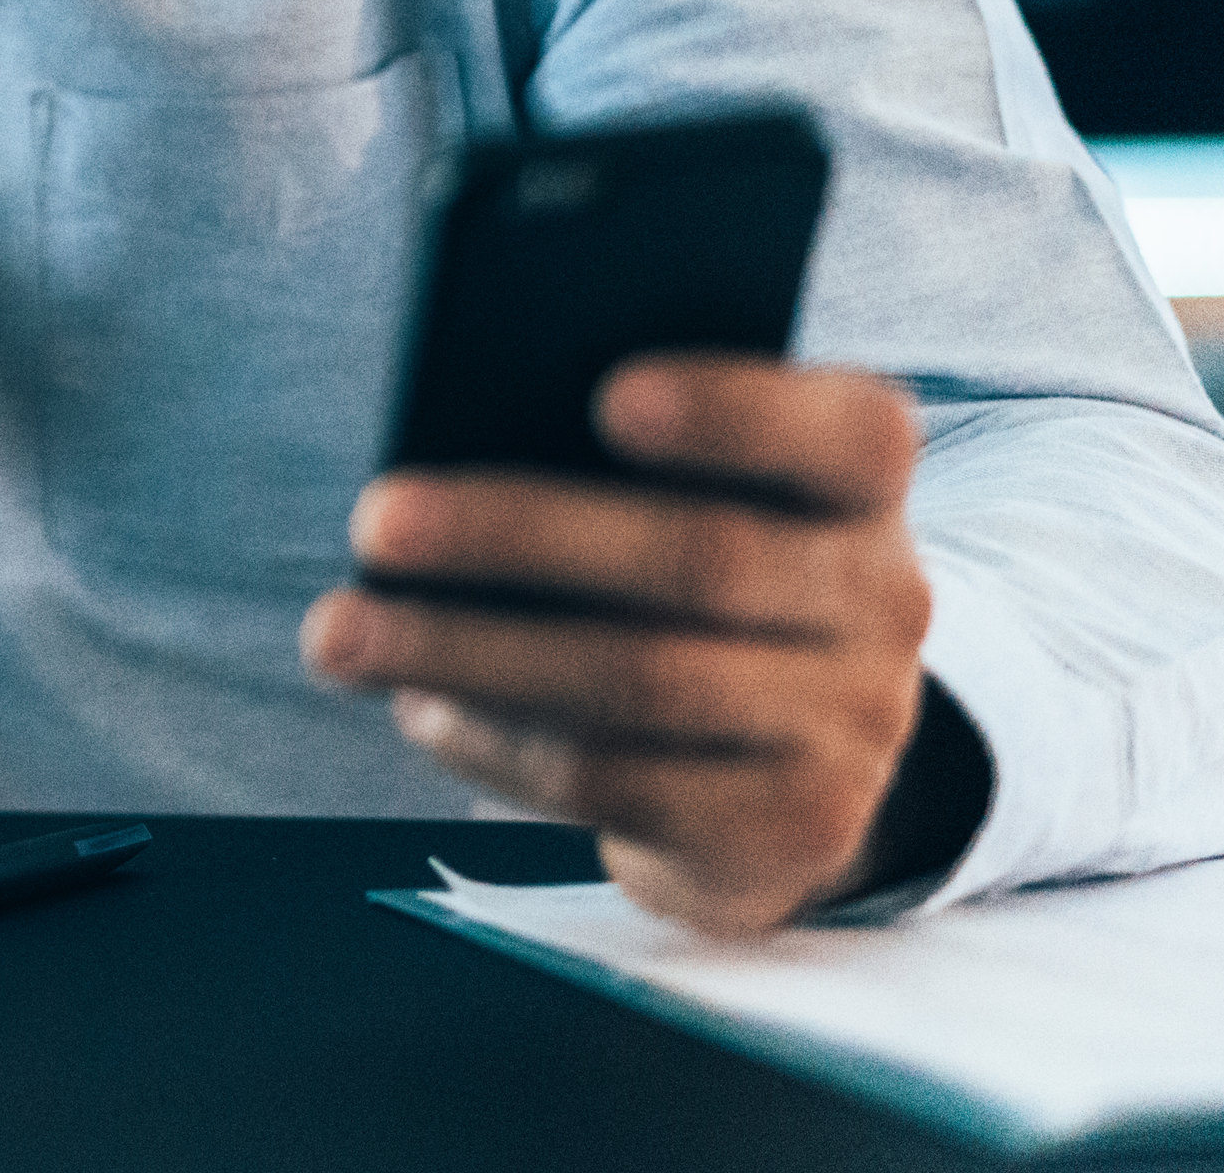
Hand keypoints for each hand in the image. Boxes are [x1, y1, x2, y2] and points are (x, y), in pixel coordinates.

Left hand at [301, 354, 935, 935]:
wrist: (788, 775)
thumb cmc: (692, 597)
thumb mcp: (695, 512)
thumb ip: (620, 473)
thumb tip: (445, 456)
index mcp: (862, 492)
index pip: (854, 435)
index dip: (738, 413)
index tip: (609, 394)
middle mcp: (883, 604)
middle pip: (703, 560)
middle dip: (515, 535)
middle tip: (373, 521)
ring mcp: (850, 726)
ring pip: (641, 681)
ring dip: (466, 652)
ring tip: (340, 633)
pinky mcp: (789, 829)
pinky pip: (617, 781)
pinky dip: (497, 742)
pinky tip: (418, 709)